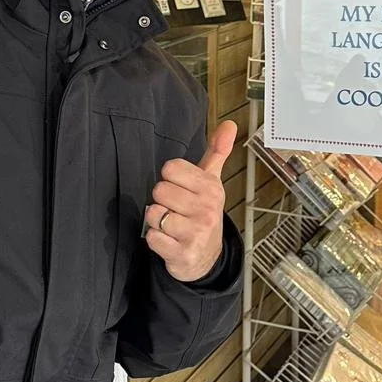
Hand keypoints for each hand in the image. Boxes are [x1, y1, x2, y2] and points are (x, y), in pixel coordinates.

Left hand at [144, 120, 236, 282]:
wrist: (207, 256)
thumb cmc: (203, 212)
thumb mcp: (211, 181)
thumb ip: (217, 152)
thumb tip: (230, 124)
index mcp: (211, 187)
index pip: (170, 168)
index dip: (170, 179)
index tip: (180, 188)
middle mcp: (206, 209)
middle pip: (159, 191)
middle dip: (162, 201)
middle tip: (176, 209)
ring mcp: (196, 233)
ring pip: (154, 214)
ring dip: (157, 221)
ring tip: (172, 226)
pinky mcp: (184, 253)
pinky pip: (152, 238)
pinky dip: (155, 240)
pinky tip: (169, 241)